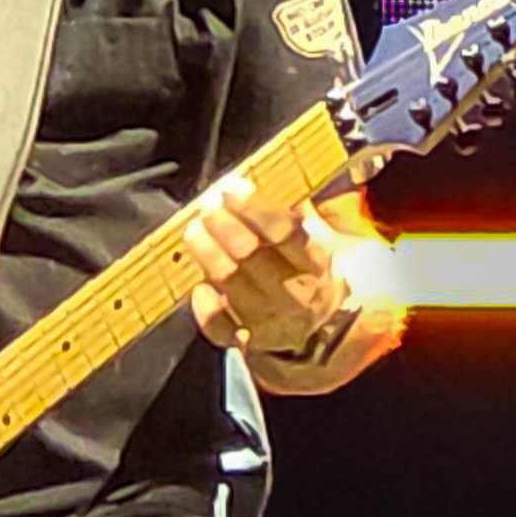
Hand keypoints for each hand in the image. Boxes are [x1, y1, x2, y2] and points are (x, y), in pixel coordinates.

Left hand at [183, 171, 351, 359]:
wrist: (322, 325)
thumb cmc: (309, 269)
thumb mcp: (319, 238)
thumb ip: (298, 210)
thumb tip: (270, 175)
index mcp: (316, 262)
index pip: (285, 232)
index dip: (254, 209)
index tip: (231, 190)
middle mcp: (296, 293)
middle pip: (251, 255)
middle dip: (224, 226)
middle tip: (207, 207)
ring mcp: (271, 320)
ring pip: (230, 283)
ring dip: (206, 253)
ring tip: (194, 231)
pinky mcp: (249, 341)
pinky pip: (219, 326)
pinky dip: (205, 307)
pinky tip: (198, 287)